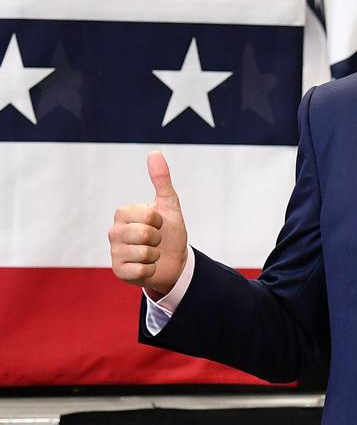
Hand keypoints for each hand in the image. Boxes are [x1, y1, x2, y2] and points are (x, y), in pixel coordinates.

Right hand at [107, 151, 188, 298]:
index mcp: (122, 213)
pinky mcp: (119, 271)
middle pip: (146, 234)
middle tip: (156, 240)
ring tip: (153, 253)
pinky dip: (151, 270)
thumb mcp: (168, 204)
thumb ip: (161, 180)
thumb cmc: (169, 231)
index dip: (159, 220)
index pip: (147, 215)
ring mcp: (114, 252)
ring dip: (156, 255)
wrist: (175, 260)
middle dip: (158, 239)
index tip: (158, 223)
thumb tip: (154, 152)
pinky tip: (147, 267)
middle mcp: (114, 232)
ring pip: (145, 253)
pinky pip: (142, 271)